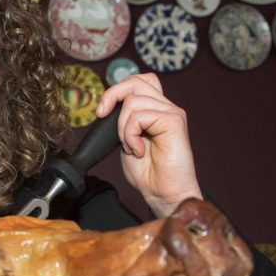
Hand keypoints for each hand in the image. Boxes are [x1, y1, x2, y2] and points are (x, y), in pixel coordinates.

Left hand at [95, 73, 201, 217]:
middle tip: (103, 117)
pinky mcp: (174, 121)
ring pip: (132, 101)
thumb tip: (108, 107)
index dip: (116, 90)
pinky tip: (139, 151)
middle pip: (135, 81)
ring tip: (132, 147)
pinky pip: (139, 116)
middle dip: (112, 97)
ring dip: (122, 128)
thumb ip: (123, 121)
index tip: (101, 111)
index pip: (138, 81)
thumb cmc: (148, 173)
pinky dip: (130, 135)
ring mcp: (172, 112)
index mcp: (156, 109)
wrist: (165, 195)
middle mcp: (166, 107)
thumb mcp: (126, 141)